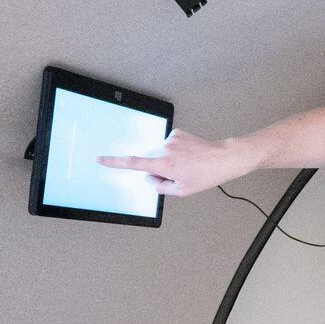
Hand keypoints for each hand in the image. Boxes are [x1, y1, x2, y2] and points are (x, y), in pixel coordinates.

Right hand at [97, 129, 254, 196]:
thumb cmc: (206, 175)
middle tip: (178, 174)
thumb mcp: (181, 190)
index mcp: (164, 164)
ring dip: (167, 160)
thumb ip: (159, 186)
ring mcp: (171, 139)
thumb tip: (149, 178)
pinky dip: (174, 151)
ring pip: (158, 153)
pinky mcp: (177, 133)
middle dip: (156, 169)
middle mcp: (165, 149)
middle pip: (148, 161)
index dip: (114, 162)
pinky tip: (188, 155)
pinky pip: (168, 145)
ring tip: (186, 164)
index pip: (133, 163)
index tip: (100, 159)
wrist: (224, 158)